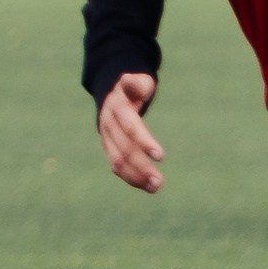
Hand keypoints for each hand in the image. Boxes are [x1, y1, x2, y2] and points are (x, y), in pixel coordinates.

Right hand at [97, 72, 164, 191]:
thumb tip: (130, 81)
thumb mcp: (137, 81)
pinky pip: (116, 166)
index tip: (161, 156)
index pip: (130, 127)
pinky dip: (131, 177)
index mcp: (117, 108)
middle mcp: (109, 125)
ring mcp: (106, 138)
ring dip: (135, 177)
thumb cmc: (133, 87)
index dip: (144, 142)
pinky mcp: (108, 148)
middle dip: (141, 166)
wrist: (112, 94)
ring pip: (117, 161)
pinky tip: (147, 187)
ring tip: (156, 187)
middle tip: (159, 181)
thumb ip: (136, 83)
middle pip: (124, 149)